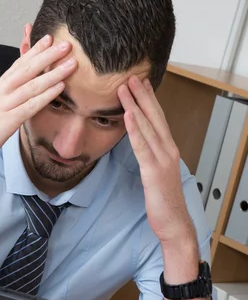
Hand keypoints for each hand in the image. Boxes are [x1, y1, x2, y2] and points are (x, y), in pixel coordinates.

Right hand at [0, 35, 76, 181]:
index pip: (17, 66)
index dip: (33, 51)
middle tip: (66, 43)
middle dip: (47, 54)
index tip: (49, 38)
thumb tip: (19, 98)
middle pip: (25, 69)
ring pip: (31, 85)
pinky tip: (60, 87)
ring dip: (53, 72)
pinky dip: (46, 94)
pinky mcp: (6, 123)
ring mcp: (1, 107)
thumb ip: (5, 102)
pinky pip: (30, 105)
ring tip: (71, 62)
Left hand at [117, 76, 194, 244]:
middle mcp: (168, 150)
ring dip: (135, 105)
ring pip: (147, 127)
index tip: (140, 83)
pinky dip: (135, 129)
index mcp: (168, 150)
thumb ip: (151, 158)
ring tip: (124, 88)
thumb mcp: (156, 174)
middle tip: (131, 76)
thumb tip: (140, 146)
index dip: (149, 100)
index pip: (158, 119)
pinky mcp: (154, 171)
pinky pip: (142, 146)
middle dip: (142, 95)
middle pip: (154, 117)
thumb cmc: (164, 202)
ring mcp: (162, 160)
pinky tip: (128, 115)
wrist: (174, 223)